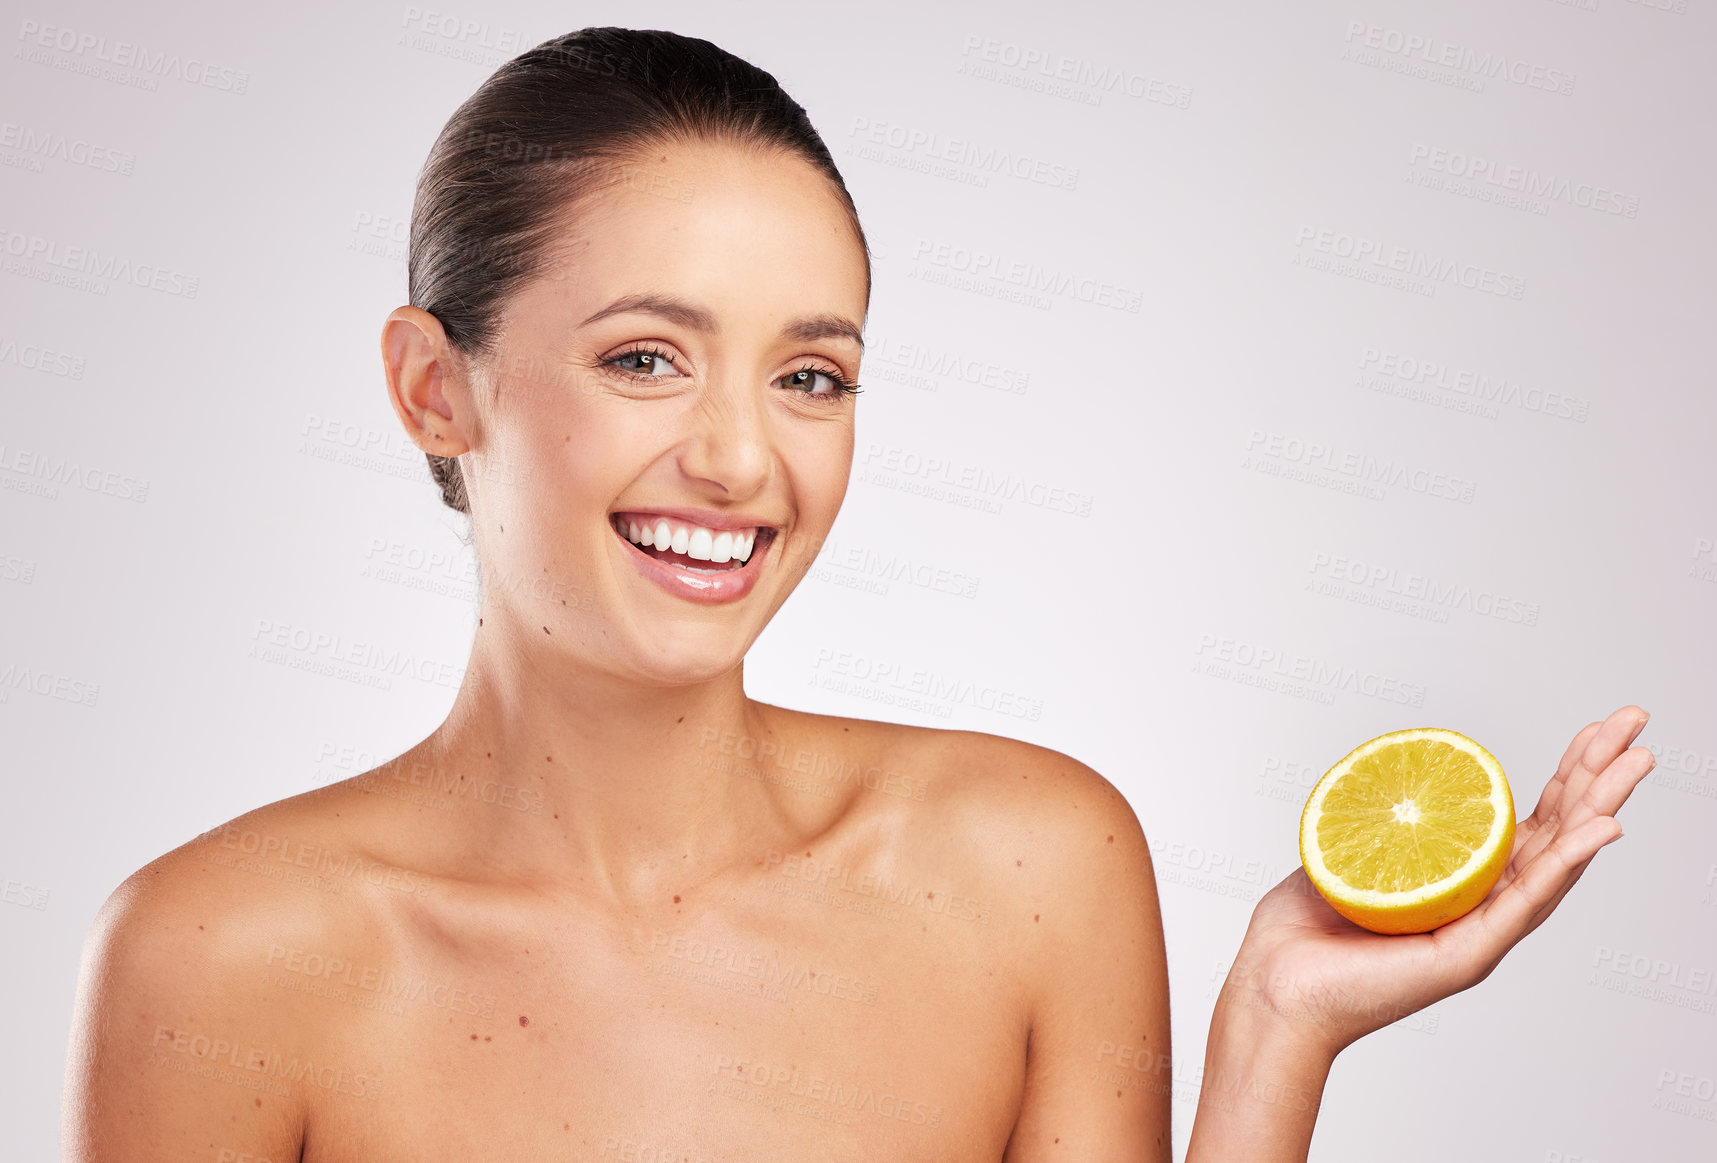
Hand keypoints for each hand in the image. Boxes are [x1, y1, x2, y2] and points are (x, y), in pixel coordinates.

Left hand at [1216, 704, 1654, 1058]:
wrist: (1273, 993)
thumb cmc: (1301, 933)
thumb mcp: (1347, 851)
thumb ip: (1381, 819)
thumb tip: (1392, 769)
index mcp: (1460, 882)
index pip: (1528, 820)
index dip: (1566, 775)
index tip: (1598, 729)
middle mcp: (1482, 908)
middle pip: (1556, 833)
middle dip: (1599, 775)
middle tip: (1636, 722)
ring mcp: (1480, 934)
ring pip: (1555, 864)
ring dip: (1599, 810)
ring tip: (1635, 764)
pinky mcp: (1467, 958)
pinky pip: (1522, 905)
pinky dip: (1563, 866)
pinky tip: (1596, 833)